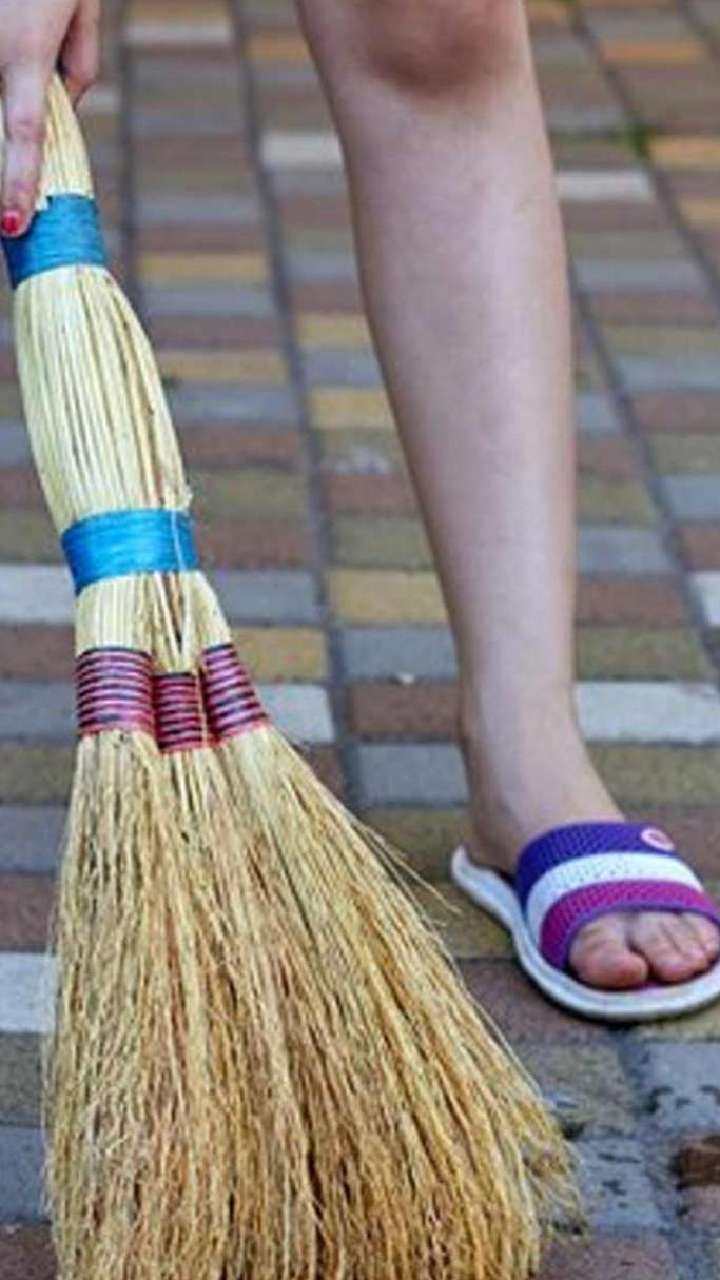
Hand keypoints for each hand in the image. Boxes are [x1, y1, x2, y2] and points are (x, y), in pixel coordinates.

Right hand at [0, 0, 99, 236]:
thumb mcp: (81, 11)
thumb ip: (77, 67)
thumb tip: (64, 107)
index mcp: (25, 57)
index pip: (23, 136)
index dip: (17, 183)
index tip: (12, 224)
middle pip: (4, 122)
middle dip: (15, 156)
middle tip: (18, 201)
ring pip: (0, 100)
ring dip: (13, 90)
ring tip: (27, 48)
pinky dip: (7, 78)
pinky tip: (18, 40)